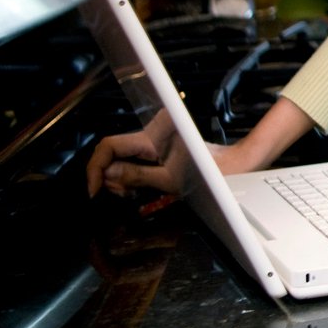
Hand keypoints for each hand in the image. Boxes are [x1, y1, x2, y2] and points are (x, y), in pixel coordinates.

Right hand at [87, 110, 256, 197]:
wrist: (233, 164)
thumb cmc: (209, 170)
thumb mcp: (169, 179)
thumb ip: (136, 176)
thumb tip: (108, 175)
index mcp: (152, 136)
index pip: (108, 146)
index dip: (96, 169)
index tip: (94, 190)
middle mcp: (151, 133)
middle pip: (111, 152)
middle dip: (107, 176)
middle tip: (120, 194)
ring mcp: (153, 140)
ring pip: (120, 157)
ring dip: (118, 177)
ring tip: (130, 192)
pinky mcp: (157, 147)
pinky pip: (132, 160)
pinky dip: (128, 175)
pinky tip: (136, 187)